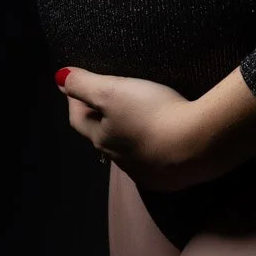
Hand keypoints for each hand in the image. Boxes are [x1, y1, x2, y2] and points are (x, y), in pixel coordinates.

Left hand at [56, 66, 232, 191]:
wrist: (196, 145)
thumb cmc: (150, 113)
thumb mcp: (112, 91)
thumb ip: (84, 84)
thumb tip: (58, 77)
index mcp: (102, 139)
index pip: (78, 120)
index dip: (74, 100)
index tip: (74, 84)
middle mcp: (119, 159)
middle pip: (102, 138)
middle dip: (100, 119)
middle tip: (104, 100)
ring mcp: (144, 172)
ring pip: (127, 151)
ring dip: (127, 135)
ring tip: (136, 118)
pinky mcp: (168, 178)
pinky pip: (153, 161)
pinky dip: (151, 148)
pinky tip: (162, 141)